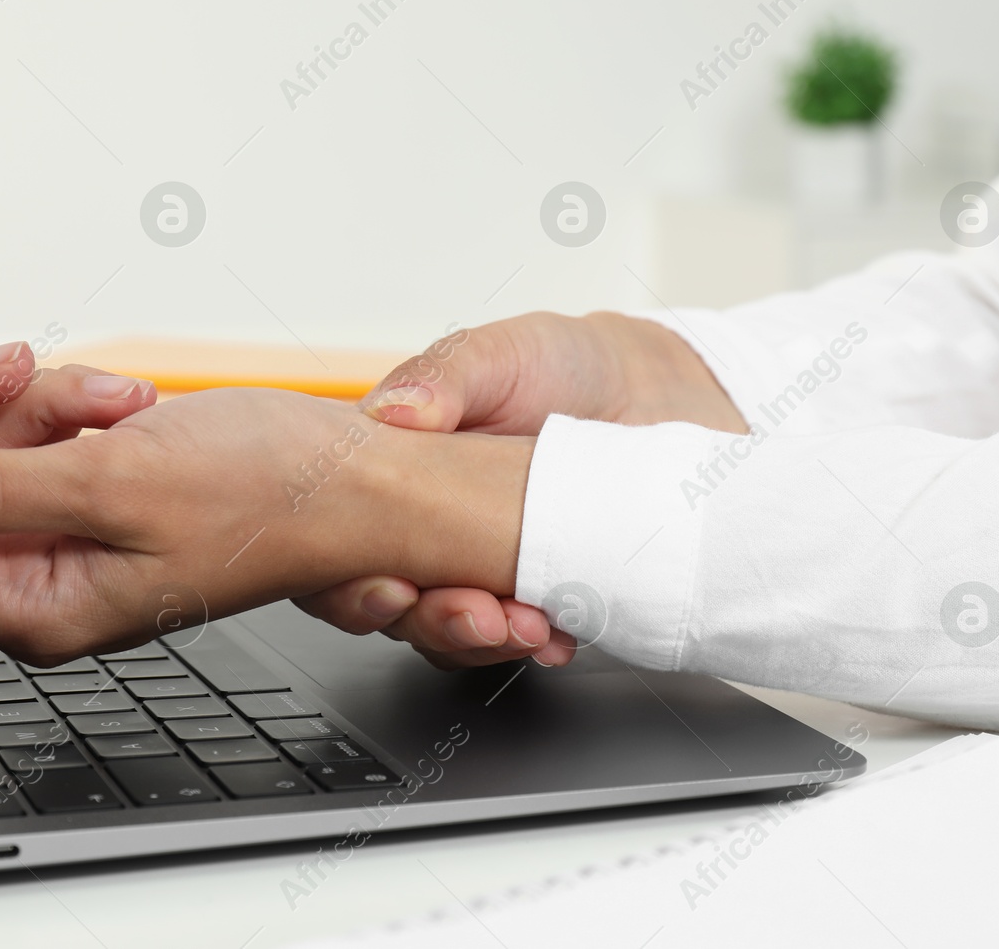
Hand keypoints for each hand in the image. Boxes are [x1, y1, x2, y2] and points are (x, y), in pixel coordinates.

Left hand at [0, 346, 531, 663]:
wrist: (355, 477)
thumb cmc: (267, 497)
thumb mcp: (107, 483)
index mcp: (33, 609)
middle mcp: (40, 582)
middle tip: (21, 369)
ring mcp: (67, 535)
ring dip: (38, 400)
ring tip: (115, 398)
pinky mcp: (95, 493)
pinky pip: (37, 434)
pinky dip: (73, 402)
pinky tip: (130, 403)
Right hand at [295, 312, 746, 668]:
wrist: (657, 396)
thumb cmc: (564, 366)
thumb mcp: (502, 353)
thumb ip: (445, 375)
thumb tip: (394, 410)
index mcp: (392, 473)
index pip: (341, 543)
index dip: (349, 581)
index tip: (394, 588)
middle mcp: (425, 532)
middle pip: (390, 603)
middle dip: (429, 621)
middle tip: (477, 615)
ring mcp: (479, 570)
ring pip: (448, 633)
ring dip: (482, 642)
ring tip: (528, 626)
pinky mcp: (536, 595)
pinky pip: (516, 640)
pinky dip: (536, 645)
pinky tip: (560, 636)